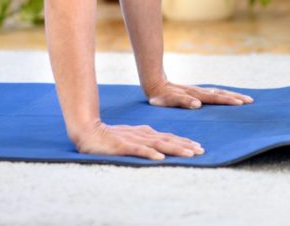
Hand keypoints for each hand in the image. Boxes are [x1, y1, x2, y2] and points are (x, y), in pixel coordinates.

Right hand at [73, 119, 204, 160]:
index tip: (198, 147)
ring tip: (188, 154)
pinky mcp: (123, 146)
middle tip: (201, 151)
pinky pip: (138, 150)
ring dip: (174, 149)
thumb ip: (146, 140)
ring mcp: (133, 140)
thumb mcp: (132, 137)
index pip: (169, 137)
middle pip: (168, 140)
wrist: (88, 131)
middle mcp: (143, 135)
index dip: (184, 141)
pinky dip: (150, 154)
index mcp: (146, 132)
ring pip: (158, 145)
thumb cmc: (110, 136)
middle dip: (185, 145)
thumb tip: (161, 148)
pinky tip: (160, 158)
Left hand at [145, 81, 253, 109]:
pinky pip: (215, 93)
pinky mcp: (198, 93)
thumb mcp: (168, 100)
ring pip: (220, 92)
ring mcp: (200, 91)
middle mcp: (200, 92)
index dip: (227, 100)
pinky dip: (226, 95)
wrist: (155, 84)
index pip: (214, 98)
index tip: (239, 103)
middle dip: (236, 97)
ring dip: (233, 95)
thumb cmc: (160, 96)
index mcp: (195, 95)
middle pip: (221, 93)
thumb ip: (183, 102)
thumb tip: (198, 104)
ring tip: (247, 100)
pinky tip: (232, 98)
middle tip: (250, 101)